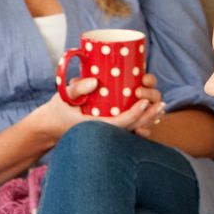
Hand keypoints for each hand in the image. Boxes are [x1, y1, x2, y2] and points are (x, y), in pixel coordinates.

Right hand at [32, 75, 162, 143]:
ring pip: (133, 128)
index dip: (136, 113)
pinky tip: (153, 115)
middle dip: (149, 116)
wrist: (51, 124)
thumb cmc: (58, 109)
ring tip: (161, 108)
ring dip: (149, 119)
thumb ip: (77, 88)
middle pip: (132, 127)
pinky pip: (129, 129)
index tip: (145, 101)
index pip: (120, 123)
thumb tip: (94, 81)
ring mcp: (108, 132)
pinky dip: (142, 123)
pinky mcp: (108, 129)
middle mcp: (104, 132)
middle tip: (161, 103)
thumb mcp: (64, 97)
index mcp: (95, 126)